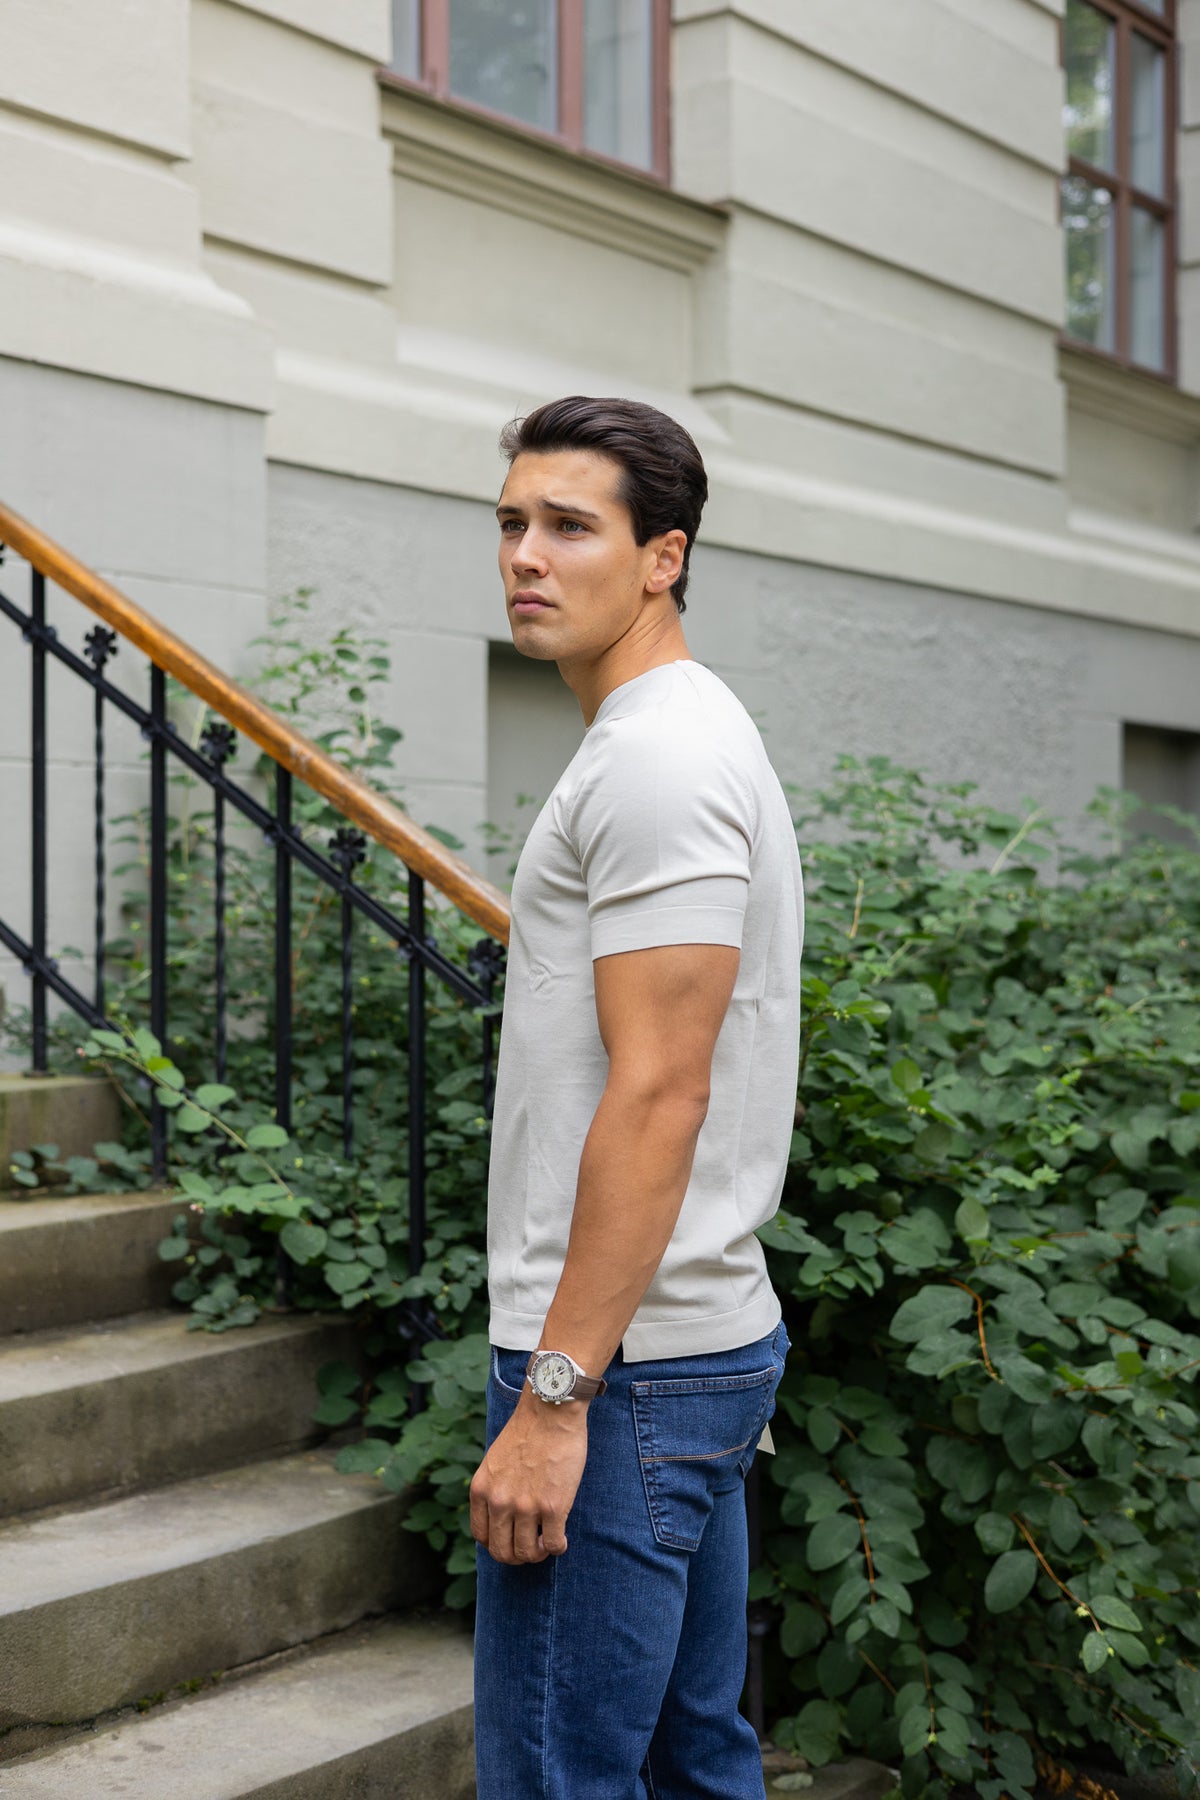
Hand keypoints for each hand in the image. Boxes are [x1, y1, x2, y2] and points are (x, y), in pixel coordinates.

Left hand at [469, 1395, 588, 1564]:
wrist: (550, 1411)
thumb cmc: (527, 1432)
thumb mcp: (495, 1461)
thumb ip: (494, 1489)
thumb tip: (502, 1516)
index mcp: (481, 1490)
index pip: (481, 1537)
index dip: (497, 1544)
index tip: (511, 1539)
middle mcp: (499, 1502)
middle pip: (502, 1552)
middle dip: (517, 1556)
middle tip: (532, 1546)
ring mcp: (526, 1506)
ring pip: (527, 1553)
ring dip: (538, 1554)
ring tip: (547, 1542)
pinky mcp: (553, 1507)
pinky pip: (553, 1545)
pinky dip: (558, 1548)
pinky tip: (561, 1539)